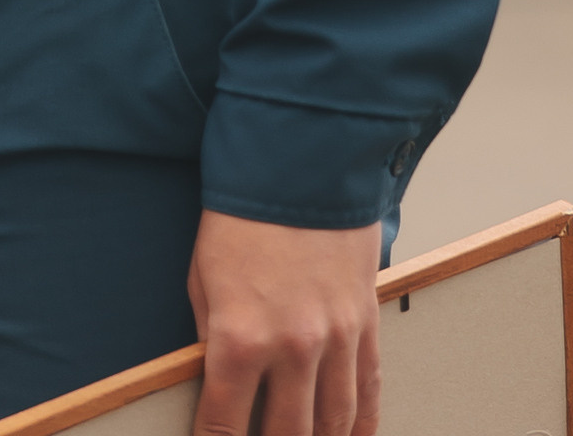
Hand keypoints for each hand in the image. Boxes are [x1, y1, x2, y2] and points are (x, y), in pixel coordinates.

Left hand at [189, 212, 380, 435]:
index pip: (224, 425)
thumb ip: (211, 338)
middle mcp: (293, 347)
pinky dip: (362, 426)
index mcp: (241, 337)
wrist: (298, 162)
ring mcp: (336, 337)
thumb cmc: (243, 215)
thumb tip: (215, 381)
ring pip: (334, 424)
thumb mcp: (203, 278)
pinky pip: (369, 390)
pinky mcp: (365, 321)